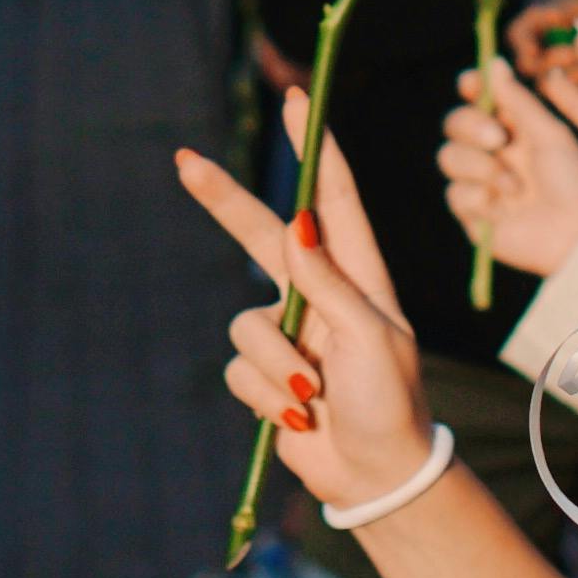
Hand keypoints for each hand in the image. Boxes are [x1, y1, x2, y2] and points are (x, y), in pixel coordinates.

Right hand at [180, 117, 438, 517]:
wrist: (377, 477)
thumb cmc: (392, 403)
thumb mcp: (373, 337)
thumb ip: (331, 282)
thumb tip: (296, 222)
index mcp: (359, 276)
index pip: (333, 198)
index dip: (314, 148)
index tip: (298, 100)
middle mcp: (320, 296)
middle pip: (261, 234)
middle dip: (223, 202)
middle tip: (185, 160)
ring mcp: (290, 335)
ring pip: (248, 325)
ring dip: (278, 366)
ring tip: (317, 395)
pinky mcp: (265, 374)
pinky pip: (240, 367)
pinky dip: (267, 394)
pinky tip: (300, 416)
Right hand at [443, 58, 577, 280]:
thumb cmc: (575, 182)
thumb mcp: (549, 135)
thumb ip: (518, 101)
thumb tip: (493, 62)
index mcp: (514, 128)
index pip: (479, 99)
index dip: (472, 88)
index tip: (471, 82)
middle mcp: (493, 153)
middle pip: (454, 124)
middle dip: (471, 126)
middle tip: (498, 138)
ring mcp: (481, 184)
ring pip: (449, 158)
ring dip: (479, 166)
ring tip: (514, 185)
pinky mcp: (474, 216)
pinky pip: (456, 194)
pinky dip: (479, 196)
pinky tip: (504, 207)